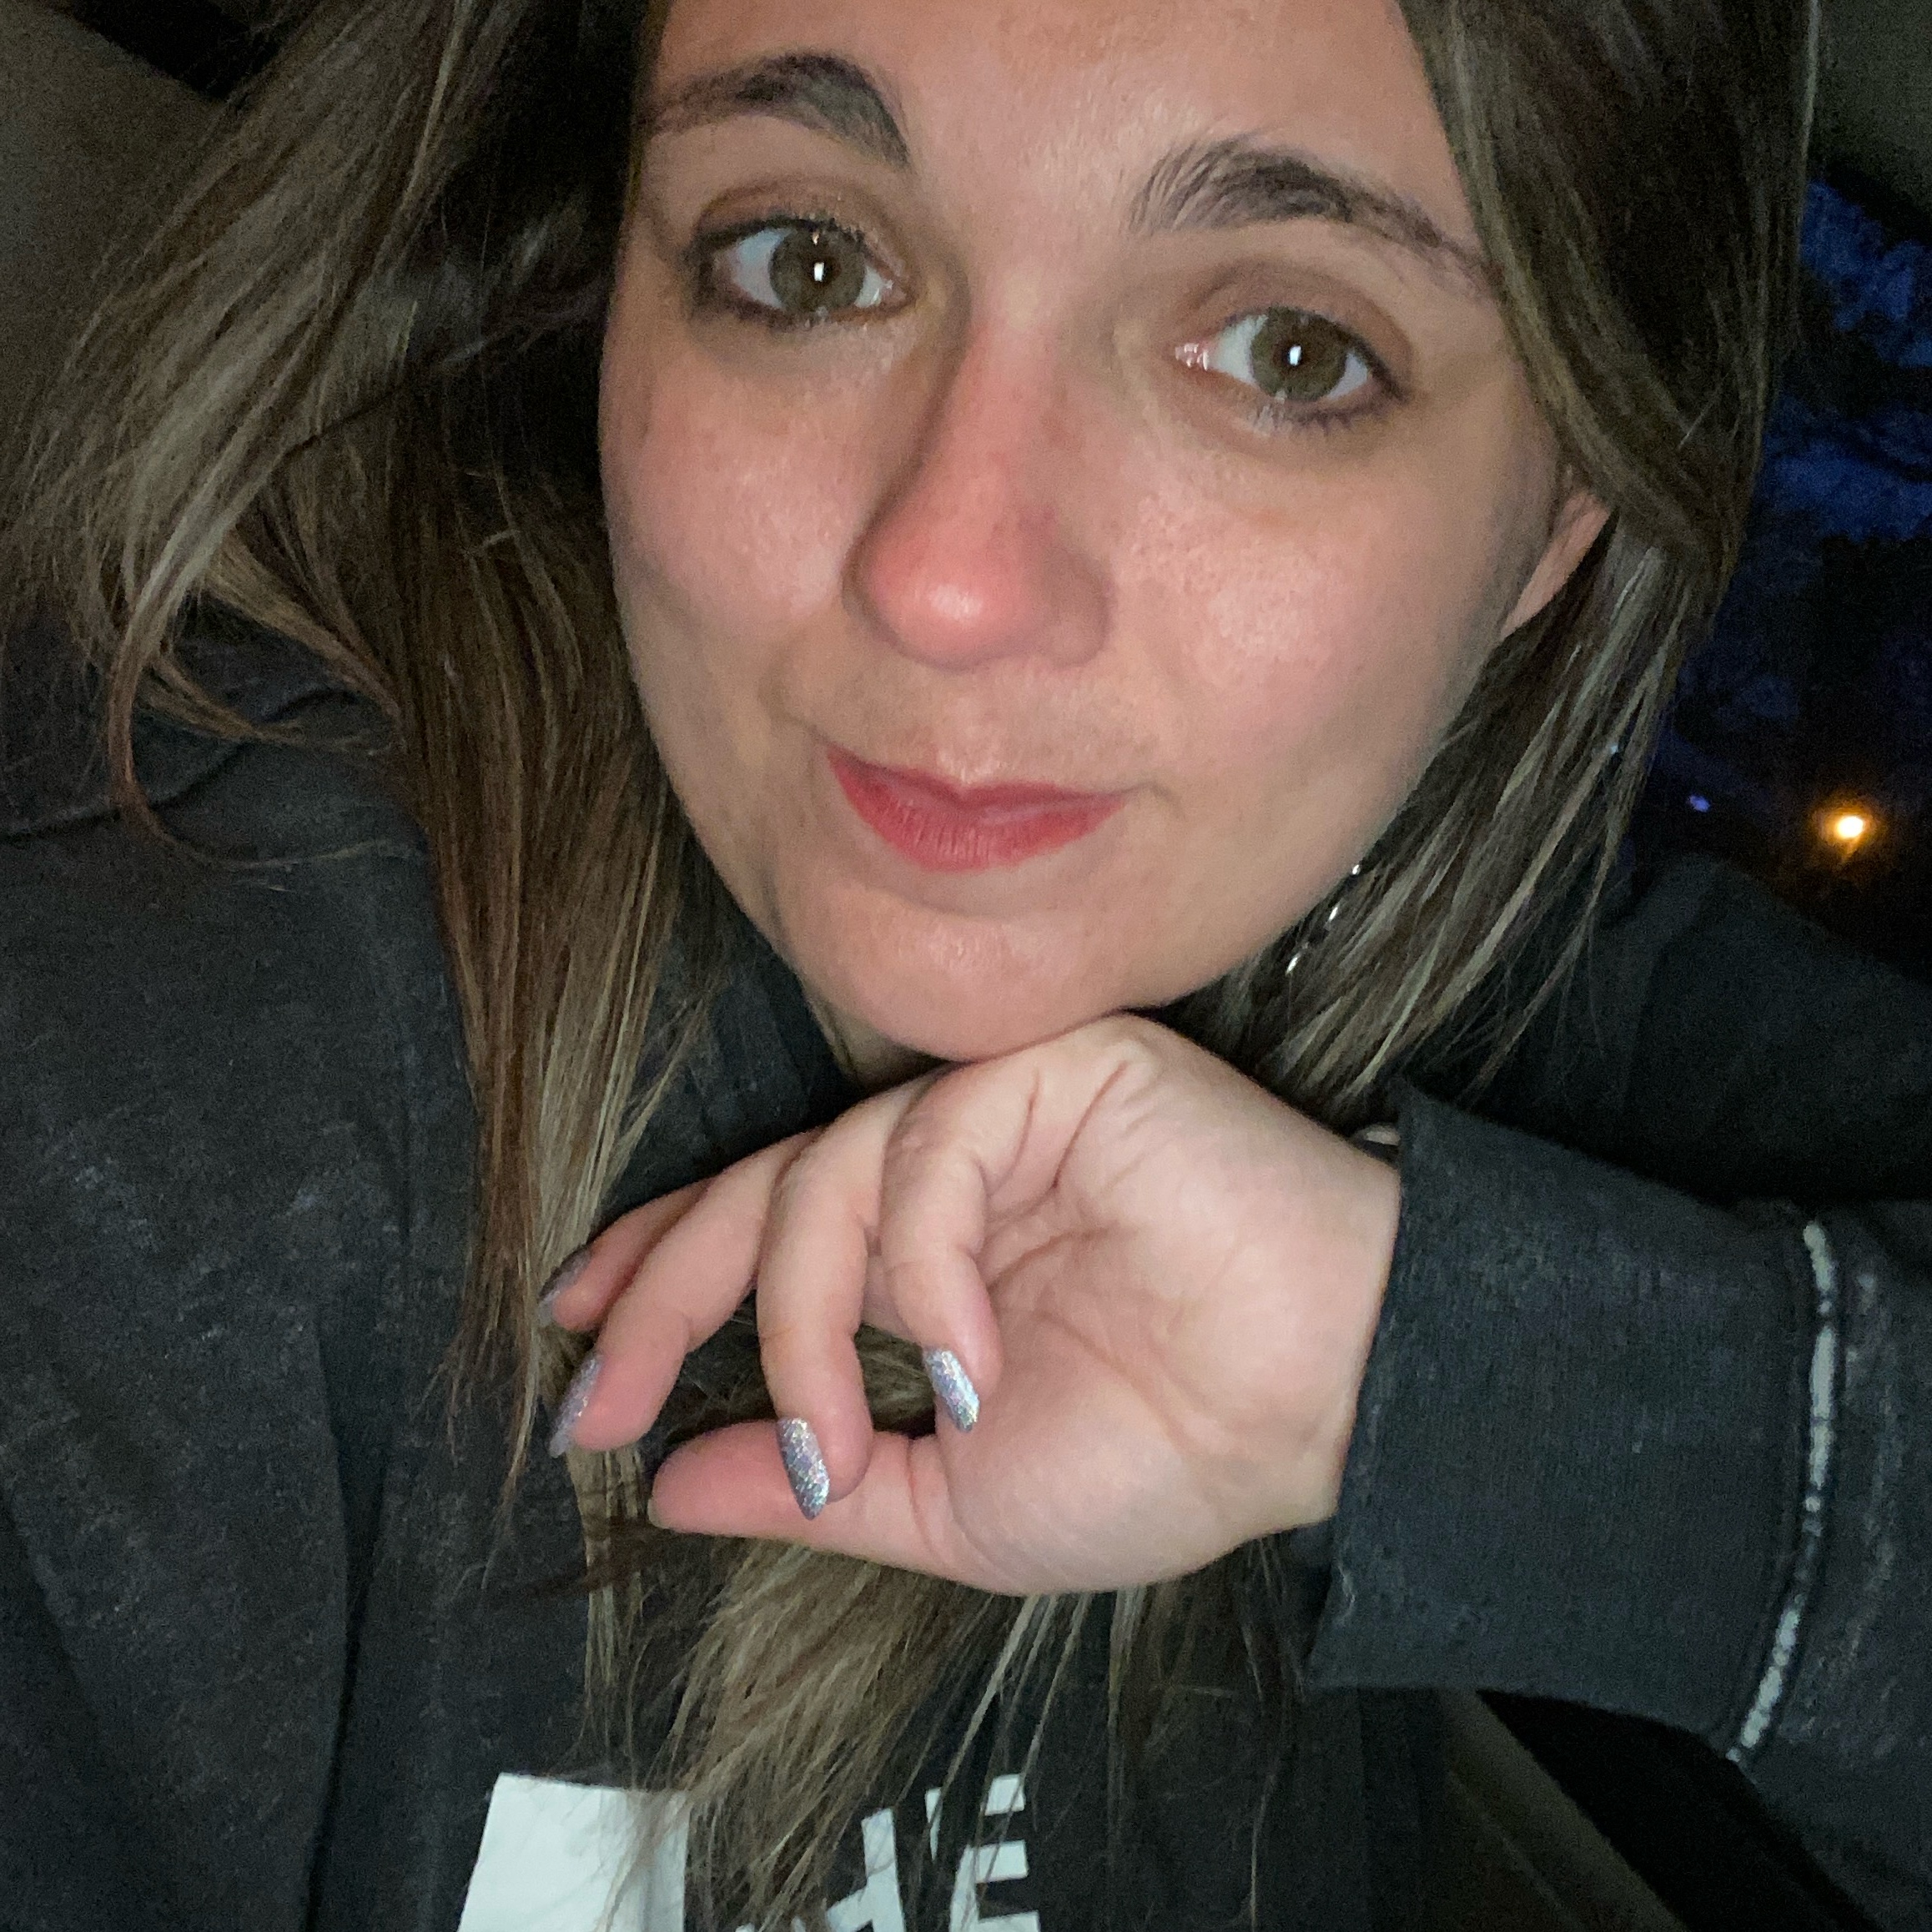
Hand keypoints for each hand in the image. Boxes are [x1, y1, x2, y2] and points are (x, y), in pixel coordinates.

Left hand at [544, 1015, 1399, 1594]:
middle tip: (600, 1398)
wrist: (1322, 1408)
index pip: (762, 1229)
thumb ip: (816, 1487)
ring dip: (803, 1323)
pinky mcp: (1060, 1071)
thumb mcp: (953, 1503)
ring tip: (843, 1443)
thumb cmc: (1164, 1453)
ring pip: (829, 1172)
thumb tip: (667, 1489)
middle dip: (664, 1294)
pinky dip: (922, 1267)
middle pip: (764, 1188)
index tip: (571, 1351)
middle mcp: (950, 1170)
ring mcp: (1001, 1114)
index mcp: (925, 1252)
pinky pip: (932, 1148)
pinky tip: (968, 1360)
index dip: (657, 1276)